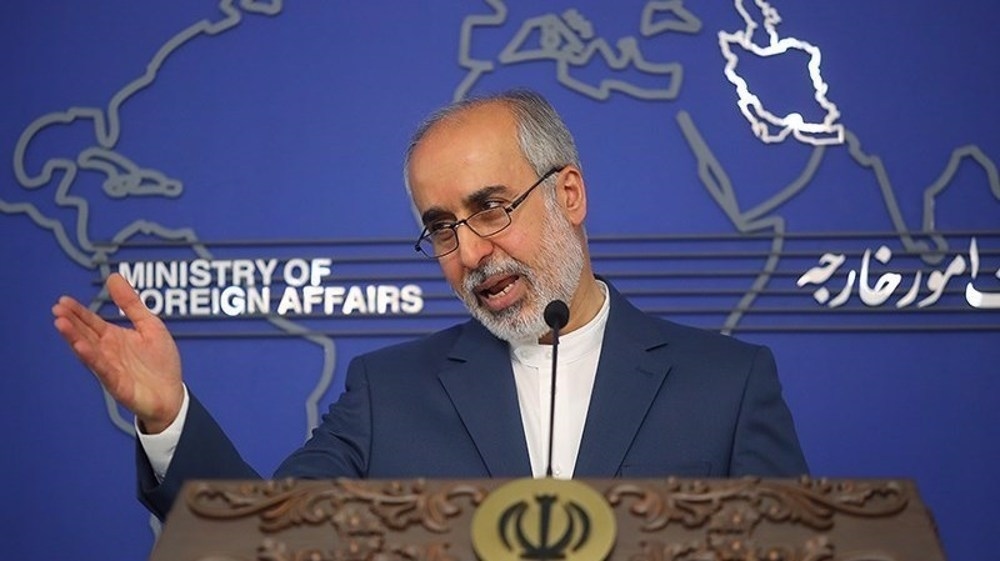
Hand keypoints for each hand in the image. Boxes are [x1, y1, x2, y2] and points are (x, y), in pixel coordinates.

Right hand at [52, 273, 183, 433]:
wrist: (172, 394)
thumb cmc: (160, 362)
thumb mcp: (149, 325)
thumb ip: (131, 304)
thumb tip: (113, 277)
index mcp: (114, 338)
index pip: (91, 322)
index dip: (78, 311)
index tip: (63, 300)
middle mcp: (108, 351)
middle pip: (85, 333)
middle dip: (71, 321)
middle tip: (57, 308)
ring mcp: (110, 367)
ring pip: (88, 350)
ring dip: (74, 337)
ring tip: (60, 323)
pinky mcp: (117, 383)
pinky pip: (102, 368)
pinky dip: (91, 357)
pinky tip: (80, 347)